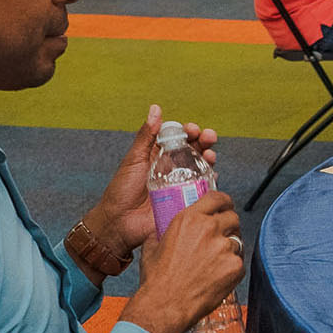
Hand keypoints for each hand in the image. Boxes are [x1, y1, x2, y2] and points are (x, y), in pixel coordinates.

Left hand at [89, 106, 217, 254]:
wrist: (119, 223)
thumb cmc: (121, 191)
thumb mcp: (134, 159)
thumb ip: (146, 136)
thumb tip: (155, 109)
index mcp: (159, 155)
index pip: (179, 137)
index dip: (189, 131)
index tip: (193, 129)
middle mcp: (172, 168)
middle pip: (194, 149)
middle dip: (204, 140)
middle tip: (208, 137)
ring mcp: (180, 184)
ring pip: (202, 166)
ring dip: (209, 157)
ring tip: (210, 155)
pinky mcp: (186, 200)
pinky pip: (203, 188)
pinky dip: (211, 180)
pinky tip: (212, 174)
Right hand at [119, 189, 243, 332]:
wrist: (165, 306)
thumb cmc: (157, 280)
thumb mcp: (152, 246)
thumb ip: (162, 232)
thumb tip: (162, 229)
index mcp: (189, 219)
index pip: (217, 198)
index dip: (224, 202)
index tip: (225, 207)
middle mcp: (209, 229)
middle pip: (232, 217)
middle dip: (229, 226)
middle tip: (221, 239)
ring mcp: (224, 247)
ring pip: (237, 241)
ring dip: (230, 250)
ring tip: (214, 265)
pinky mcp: (234, 266)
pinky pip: (239, 262)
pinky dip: (232, 269)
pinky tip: (217, 277)